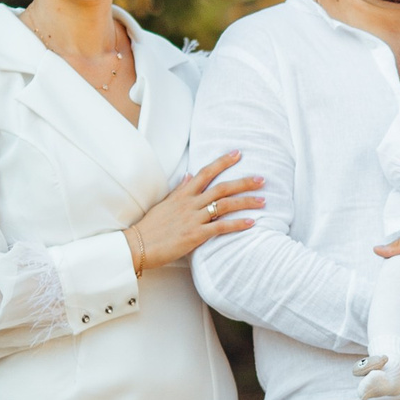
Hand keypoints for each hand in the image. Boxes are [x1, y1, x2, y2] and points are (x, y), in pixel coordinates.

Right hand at [127, 154, 263, 271]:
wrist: (137, 245)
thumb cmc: (150, 227)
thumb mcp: (164, 203)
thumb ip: (179, 189)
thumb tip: (189, 175)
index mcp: (182, 194)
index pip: (205, 172)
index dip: (223, 162)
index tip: (238, 154)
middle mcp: (189, 203)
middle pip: (221, 187)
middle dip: (244, 182)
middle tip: (262, 179)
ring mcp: (193, 218)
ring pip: (224, 205)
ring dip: (246, 202)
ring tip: (263, 201)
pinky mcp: (195, 235)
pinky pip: (220, 227)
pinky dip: (237, 224)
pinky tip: (252, 222)